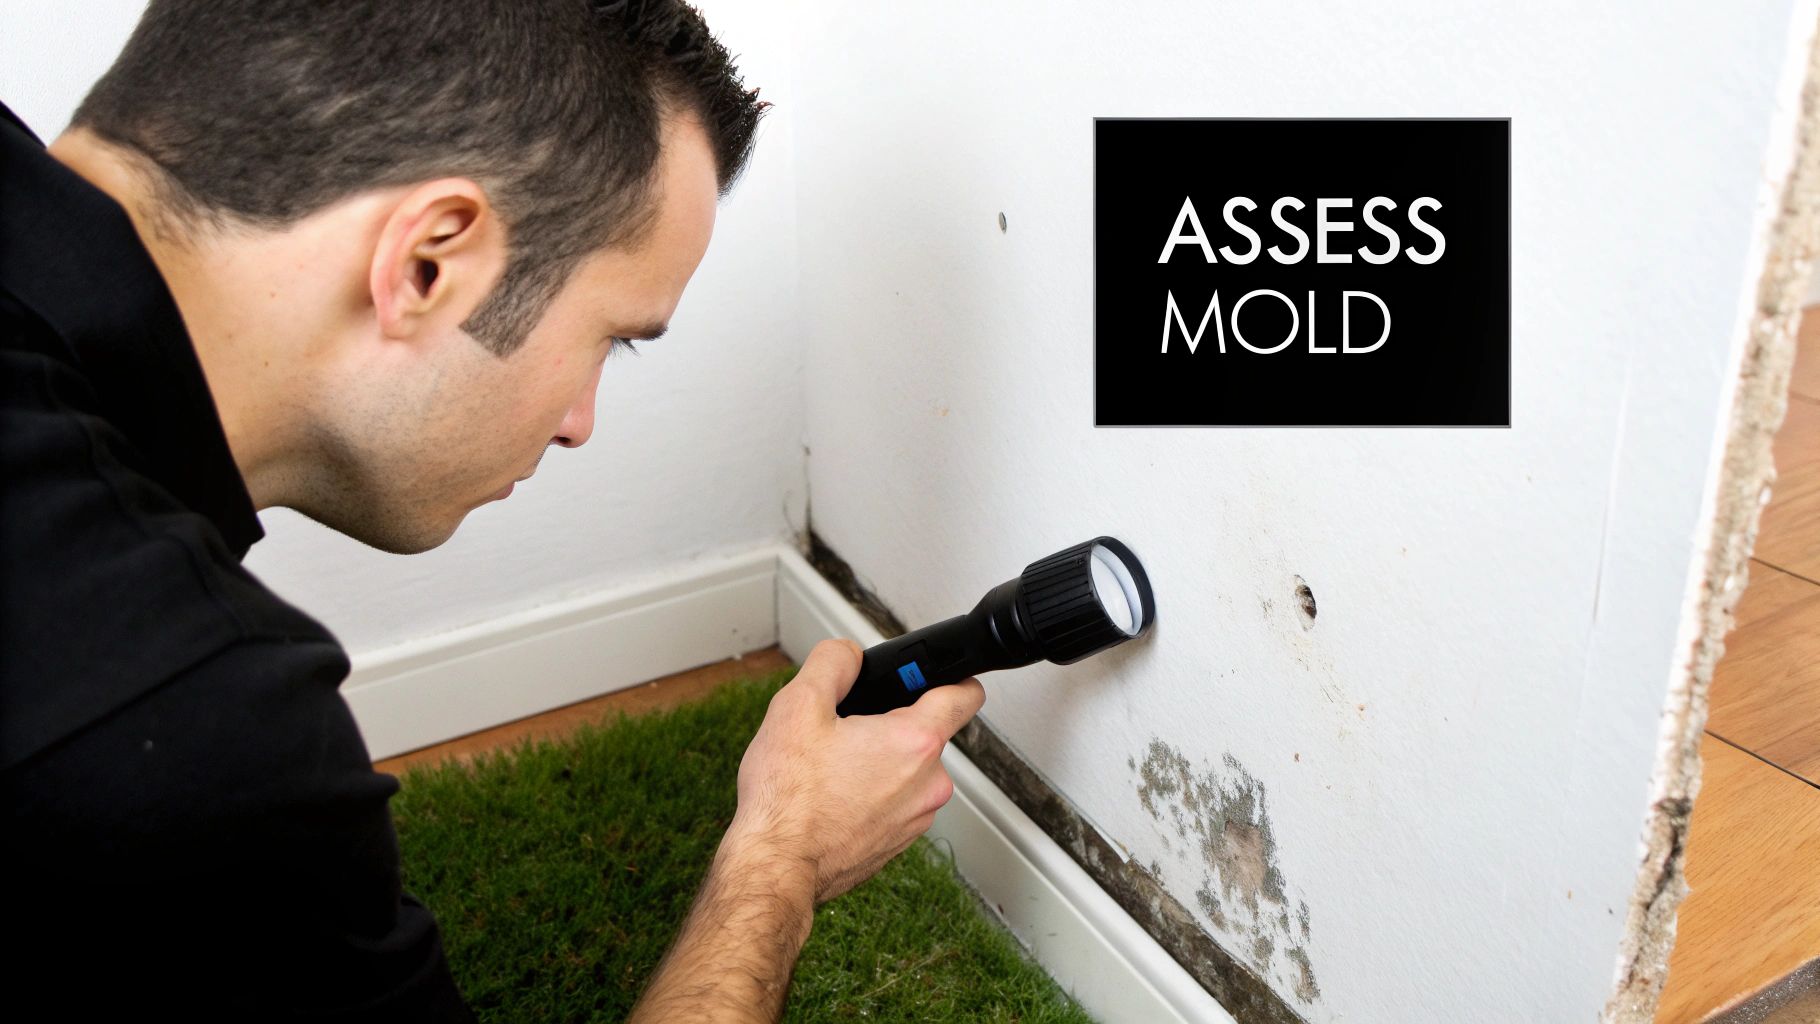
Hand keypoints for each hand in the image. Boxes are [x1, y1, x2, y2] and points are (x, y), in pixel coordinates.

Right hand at [725, 638, 984, 903]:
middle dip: (890, 726)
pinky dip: (872, 796)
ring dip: (879, 764)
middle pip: (925, 734)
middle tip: (846, 730)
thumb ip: (833, 663)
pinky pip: (894, 804)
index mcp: (915, 742)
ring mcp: (916, 818)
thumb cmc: (788, 797)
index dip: (949, 676)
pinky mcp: (897, 844)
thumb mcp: (798, 705)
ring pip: (907, 772)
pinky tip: (832, 798)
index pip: (965, 695)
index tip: (928, 677)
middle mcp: (928, 783)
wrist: (775, 866)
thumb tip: (848, 654)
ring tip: (832, 769)